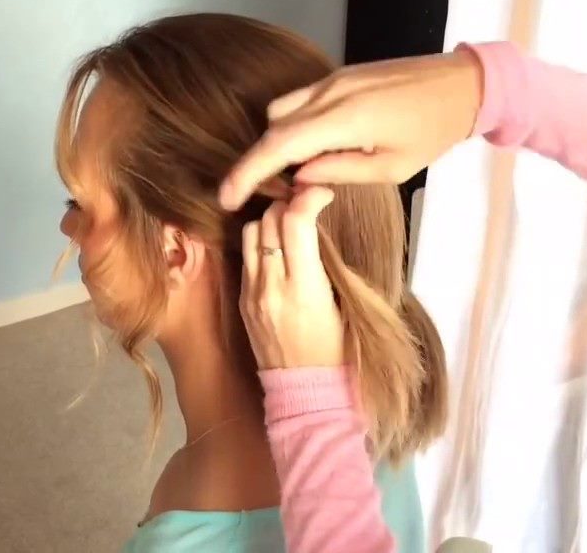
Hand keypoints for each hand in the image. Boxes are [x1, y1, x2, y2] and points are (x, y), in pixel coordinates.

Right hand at [219, 48, 483, 209]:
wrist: (462, 83)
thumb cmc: (434, 130)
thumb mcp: (391, 168)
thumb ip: (339, 171)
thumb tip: (300, 179)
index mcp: (344, 119)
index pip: (278, 146)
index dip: (247, 172)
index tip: (227, 197)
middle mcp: (329, 93)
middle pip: (272, 126)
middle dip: (260, 161)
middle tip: (259, 195)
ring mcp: (333, 79)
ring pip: (282, 110)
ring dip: (277, 141)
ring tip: (290, 173)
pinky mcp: (339, 75)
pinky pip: (300, 100)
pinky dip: (293, 125)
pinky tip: (309, 148)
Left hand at [239, 186, 341, 368]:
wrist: (305, 391)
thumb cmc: (337, 352)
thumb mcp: (343, 304)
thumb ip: (325, 263)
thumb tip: (316, 225)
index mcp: (304, 288)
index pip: (295, 222)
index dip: (309, 197)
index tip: (321, 194)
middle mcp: (272, 287)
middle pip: (269, 219)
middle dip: (289, 204)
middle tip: (306, 206)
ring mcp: (252, 293)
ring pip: (250, 232)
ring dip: (269, 220)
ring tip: (289, 226)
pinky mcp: (242, 300)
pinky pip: (246, 257)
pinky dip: (260, 244)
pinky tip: (277, 250)